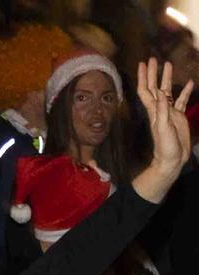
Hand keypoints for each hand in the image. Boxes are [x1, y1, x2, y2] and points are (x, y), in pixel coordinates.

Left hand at [132, 57, 193, 203]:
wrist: (172, 159)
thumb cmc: (165, 146)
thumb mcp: (163, 127)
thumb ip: (162, 110)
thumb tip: (160, 93)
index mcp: (153, 110)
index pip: (145, 90)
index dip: (143, 77)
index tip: (143, 64)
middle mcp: (159, 108)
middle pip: (154, 86)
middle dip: (153, 73)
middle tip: (154, 58)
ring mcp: (169, 112)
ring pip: (167, 90)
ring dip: (167, 78)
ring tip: (169, 64)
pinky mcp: (179, 116)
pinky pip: (181, 100)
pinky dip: (184, 91)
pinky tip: (189, 82)